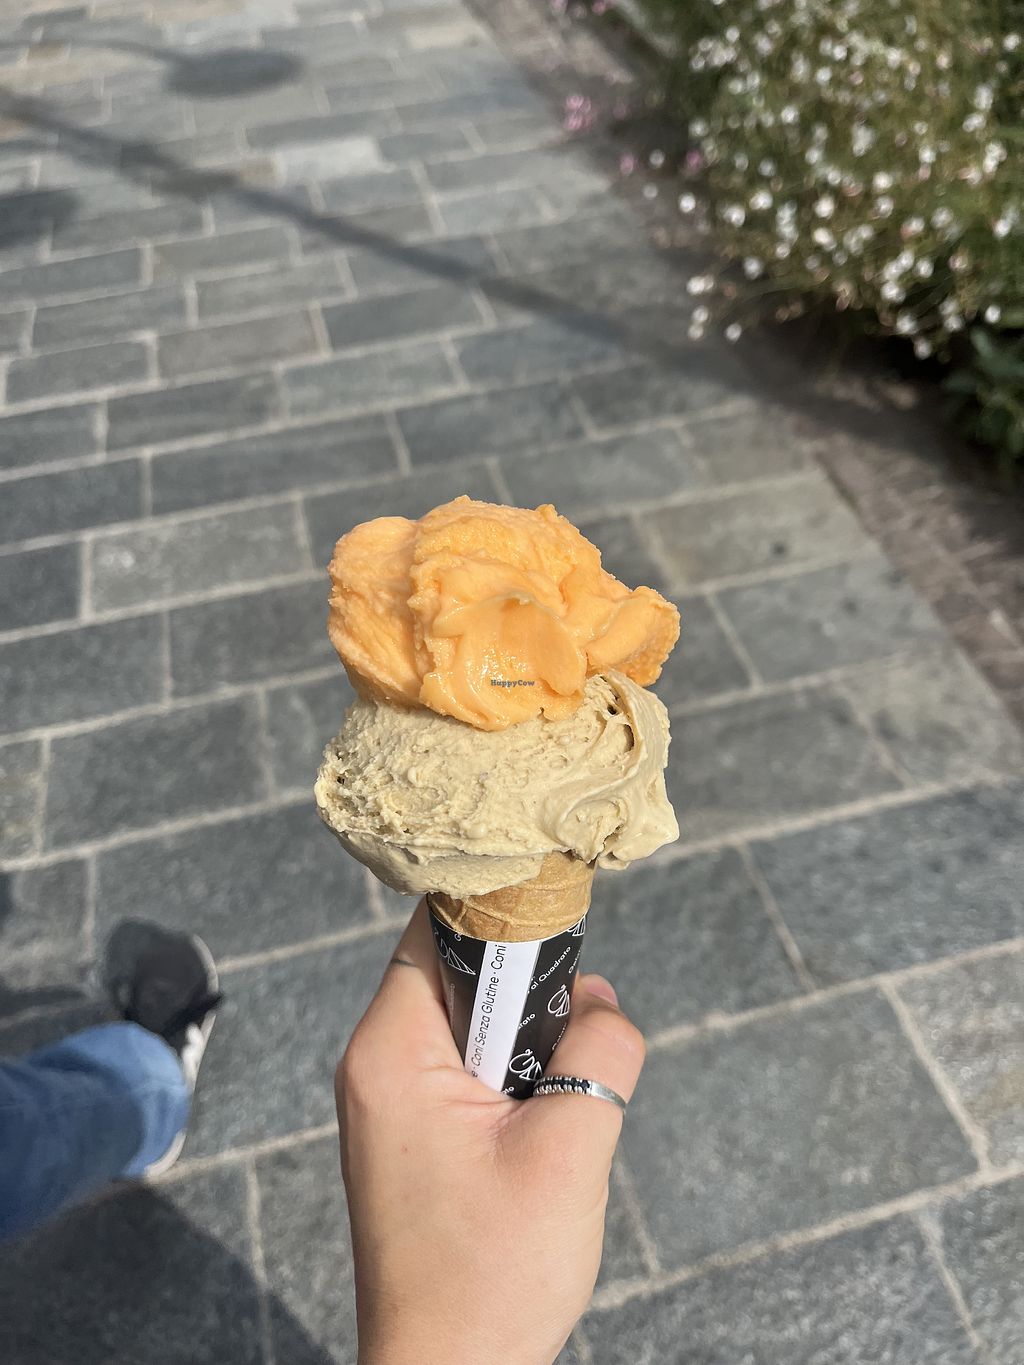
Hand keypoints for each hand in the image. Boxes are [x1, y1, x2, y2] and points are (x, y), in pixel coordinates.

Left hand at [336, 900, 645, 1364]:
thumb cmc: (492, 1276)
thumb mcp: (569, 1149)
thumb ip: (599, 1052)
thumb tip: (603, 1000)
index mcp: (390, 1051)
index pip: (434, 928)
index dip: (499, 909)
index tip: (561, 910)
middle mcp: (377, 1065)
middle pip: (457, 971)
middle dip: (527, 991)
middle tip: (573, 1036)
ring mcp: (391, 1103)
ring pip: (471, 1023)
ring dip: (527, 1045)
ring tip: (558, 1099)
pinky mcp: (414, 1136)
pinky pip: (469, 1070)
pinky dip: (514, 1081)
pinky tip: (542, 1129)